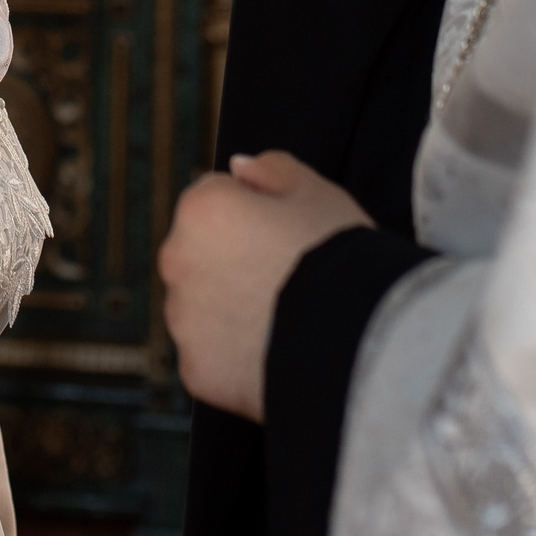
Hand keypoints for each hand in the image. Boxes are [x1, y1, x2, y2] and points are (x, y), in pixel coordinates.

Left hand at [157, 151, 372, 420]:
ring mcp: (183, 319)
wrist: (358, 340)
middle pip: (202, 253)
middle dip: (233, 260)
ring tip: (284, 318)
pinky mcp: (195, 368)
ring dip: (230, 308)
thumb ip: (272, 168)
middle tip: (287, 277)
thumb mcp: (316, 191)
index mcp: (201, 210)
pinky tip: (274, 352)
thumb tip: (238, 167)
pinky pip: (212, 355)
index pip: (215, 199)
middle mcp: (177, 261)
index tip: (286, 233)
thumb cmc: (339, 257)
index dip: (255, 213)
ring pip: (203, 306)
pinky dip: (235, 355)